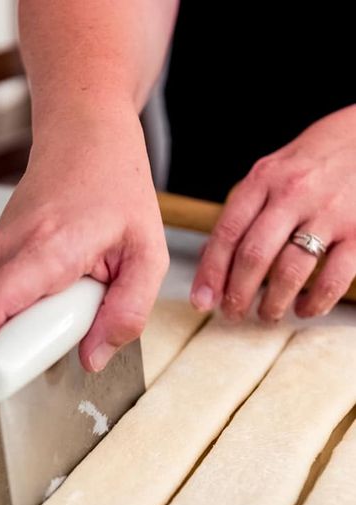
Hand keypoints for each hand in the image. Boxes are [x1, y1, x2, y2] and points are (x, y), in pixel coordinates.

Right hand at [0, 105, 168, 405]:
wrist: (85, 137)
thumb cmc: (116, 187)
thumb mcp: (148, 253)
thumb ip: (128, 312)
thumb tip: (92, 359)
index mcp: (47, 248)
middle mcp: (8, 249)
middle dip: (28, 344)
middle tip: (79, 314)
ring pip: (3, 314)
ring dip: (39, 320)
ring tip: (82, 283)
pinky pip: (6, 299)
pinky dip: (34, 306)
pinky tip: (63, 279)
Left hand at [191, 104, 355, 320]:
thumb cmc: (314, 162)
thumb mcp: (272, 173)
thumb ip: (243, 214)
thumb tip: (209, 261)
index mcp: (264, 179)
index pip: (227, 232)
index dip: (210, 273)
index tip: (201, 301)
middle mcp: (293, 194)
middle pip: (254, 255)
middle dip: (237, 294)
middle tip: (231, 314)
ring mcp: (328, 213)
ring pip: (290, 271)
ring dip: (273, 303)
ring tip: (266, 314)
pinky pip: (332, 279)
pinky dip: (314, 302)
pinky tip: (304, 308)